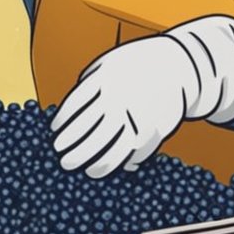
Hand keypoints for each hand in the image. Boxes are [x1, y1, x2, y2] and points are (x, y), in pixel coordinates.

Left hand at [49, 15, 233, 178]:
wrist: (178, 66)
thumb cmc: (135, 67)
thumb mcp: (109, 65)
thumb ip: (88, 84)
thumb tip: (67, 115)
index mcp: (106, 79)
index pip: (77, 105)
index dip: (64, 122)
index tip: (54, 133)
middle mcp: (121, 99)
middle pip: (91, 130)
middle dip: (74, 148)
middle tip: (62, 158)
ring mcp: (139, 116)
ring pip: (112, 147)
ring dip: (95, 162)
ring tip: (82, 168)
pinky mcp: (156, 129)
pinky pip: (133, 152)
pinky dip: (118, 162)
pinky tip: (106, 166)